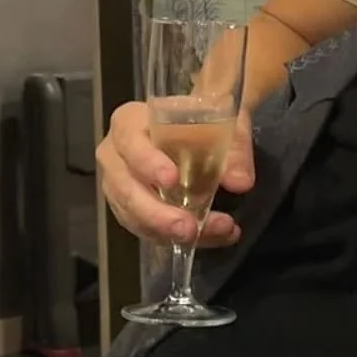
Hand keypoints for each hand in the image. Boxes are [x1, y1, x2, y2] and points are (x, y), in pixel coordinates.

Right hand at [97, 100, 253, 247]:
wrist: (202, 131)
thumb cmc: (204, 119)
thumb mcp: (224, 121)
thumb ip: (235, 147)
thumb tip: (240, 182)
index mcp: (129, 122)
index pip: (130, 142)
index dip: (148, 163)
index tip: (172, 180)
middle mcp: (115, 156)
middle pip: (125, 189)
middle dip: (157, 214)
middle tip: (189, 229)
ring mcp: (120, 186)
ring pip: (134, 216)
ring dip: (172, 232)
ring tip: (215, 233)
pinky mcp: (131, 210)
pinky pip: (147, 230)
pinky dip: (179, 238)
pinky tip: (212, 236)